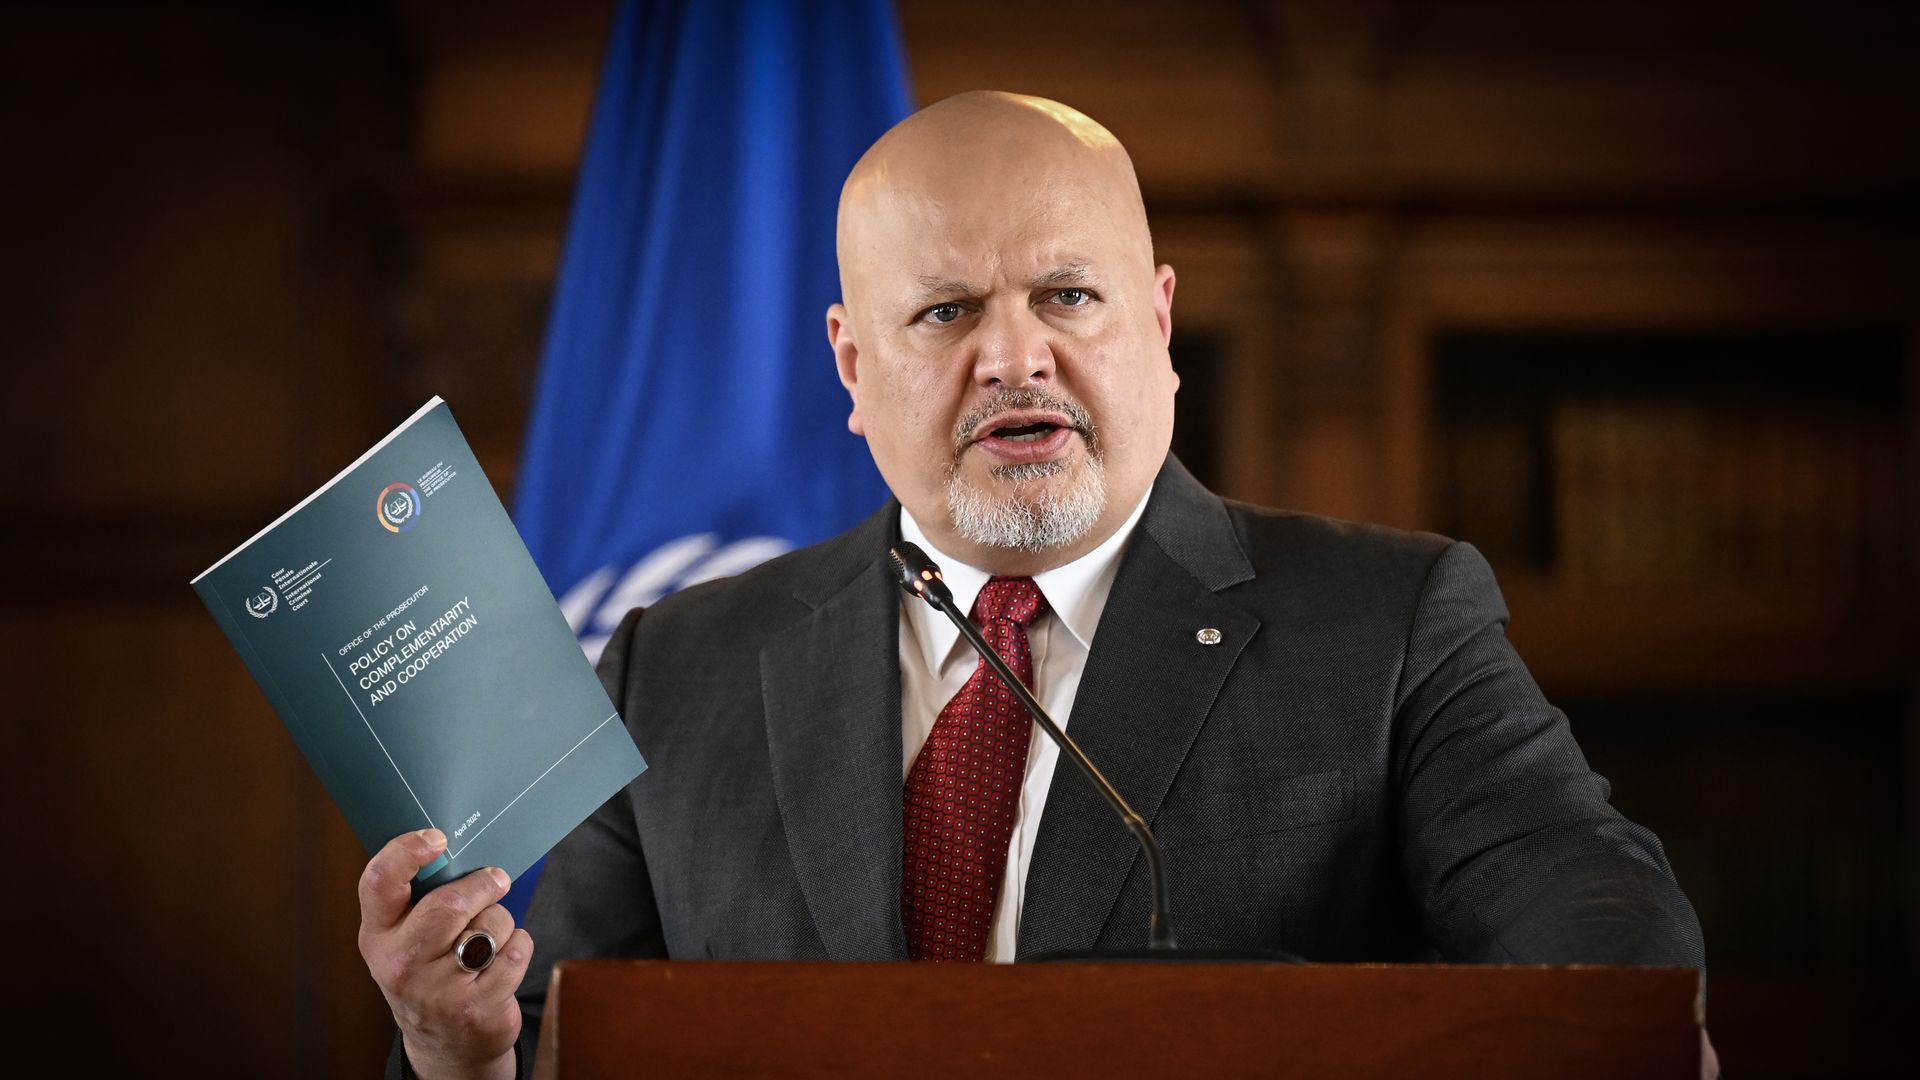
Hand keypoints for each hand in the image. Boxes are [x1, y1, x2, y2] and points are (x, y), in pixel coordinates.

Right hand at [358, 829, 531, 1079]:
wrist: (444, 1042)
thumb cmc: (428, 969)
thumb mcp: (405, 936)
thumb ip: (420, 896)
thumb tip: (459, 845)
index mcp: (378, 935)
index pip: (379, 882)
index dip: (407, 851)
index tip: (437, 837)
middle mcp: (401, 963)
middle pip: (449, 904)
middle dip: (483, 885)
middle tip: (496, 879)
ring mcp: (437, 990)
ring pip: (490, 925)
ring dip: (501, 921)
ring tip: (488, 937)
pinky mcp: (475, 1008)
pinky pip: (515, 951)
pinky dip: (518, 946)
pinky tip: (502, 959)